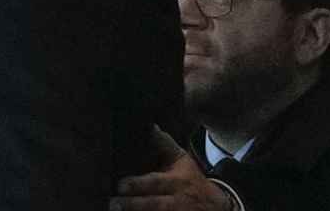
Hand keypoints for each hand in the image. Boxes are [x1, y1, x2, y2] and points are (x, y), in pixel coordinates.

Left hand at [109, 127, 228, 210]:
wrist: (215, 205)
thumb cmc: (191, 178)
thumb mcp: (181, 159)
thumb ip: (164, 144)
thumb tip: (149, 125)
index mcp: (176, 182)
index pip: (156, 182)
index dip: (138, 185)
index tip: (120, 185)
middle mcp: (177, 202)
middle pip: (154, 205)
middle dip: (133, 205)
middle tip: (113, 204)